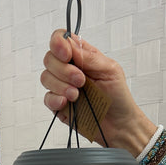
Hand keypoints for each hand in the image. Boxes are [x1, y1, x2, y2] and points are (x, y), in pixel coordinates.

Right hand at [41, 30, 154, 153]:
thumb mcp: (110, 70)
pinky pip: (47, 99)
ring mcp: (62, 88)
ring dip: (61, 85)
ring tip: (77, 95)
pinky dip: (55, 99)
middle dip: (64, 69)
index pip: (60, 39)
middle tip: (81, 80)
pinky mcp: (59, 106)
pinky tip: (67, 102)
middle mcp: (69, 69)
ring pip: (46, 77)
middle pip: (49, 58)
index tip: (67, 55)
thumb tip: (69, 44)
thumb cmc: (118, 97)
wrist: (119, 125)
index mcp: (81, 56)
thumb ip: (89, 56)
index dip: (58, 44)